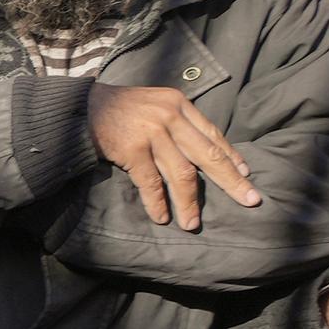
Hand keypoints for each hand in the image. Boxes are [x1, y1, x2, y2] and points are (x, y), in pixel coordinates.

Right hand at [87, 84, 260, 230]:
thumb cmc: (117, 108)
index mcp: (179, 105)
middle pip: (208, 154)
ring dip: (189, 202)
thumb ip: (174, 121)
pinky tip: (162, 217)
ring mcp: (151, 133)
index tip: (244, 175)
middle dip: (230, 180)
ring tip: (193, 224)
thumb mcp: (154, 105)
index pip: (213, 134)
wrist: (79, 106)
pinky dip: (157, 202)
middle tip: (249, 200)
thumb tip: (196, 150)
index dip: (230, 157)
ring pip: (181, 173)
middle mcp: (170, 117)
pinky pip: (150, 182)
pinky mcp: (131, 149)